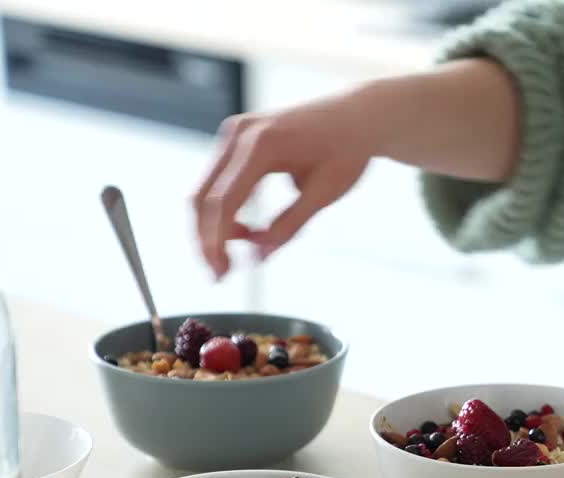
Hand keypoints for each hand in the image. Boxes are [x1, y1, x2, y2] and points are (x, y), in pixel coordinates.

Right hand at [193, 93, 374, 277]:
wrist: (358, 117)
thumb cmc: (348, 150)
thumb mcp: (324, 194)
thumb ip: (289, 225)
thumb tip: (257, 256)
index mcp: (262, 144)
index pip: (224, 201)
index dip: (217, 242)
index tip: (220, 273)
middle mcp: (241, 133)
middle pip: (205, 196)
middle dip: (208, 239)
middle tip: (220, 274)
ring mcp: (236, 132)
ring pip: (207, 189)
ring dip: (214, 226)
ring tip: (235, 257)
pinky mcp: (238, 138)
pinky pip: (219, 179)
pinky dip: (224, 209)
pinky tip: (245, 232)